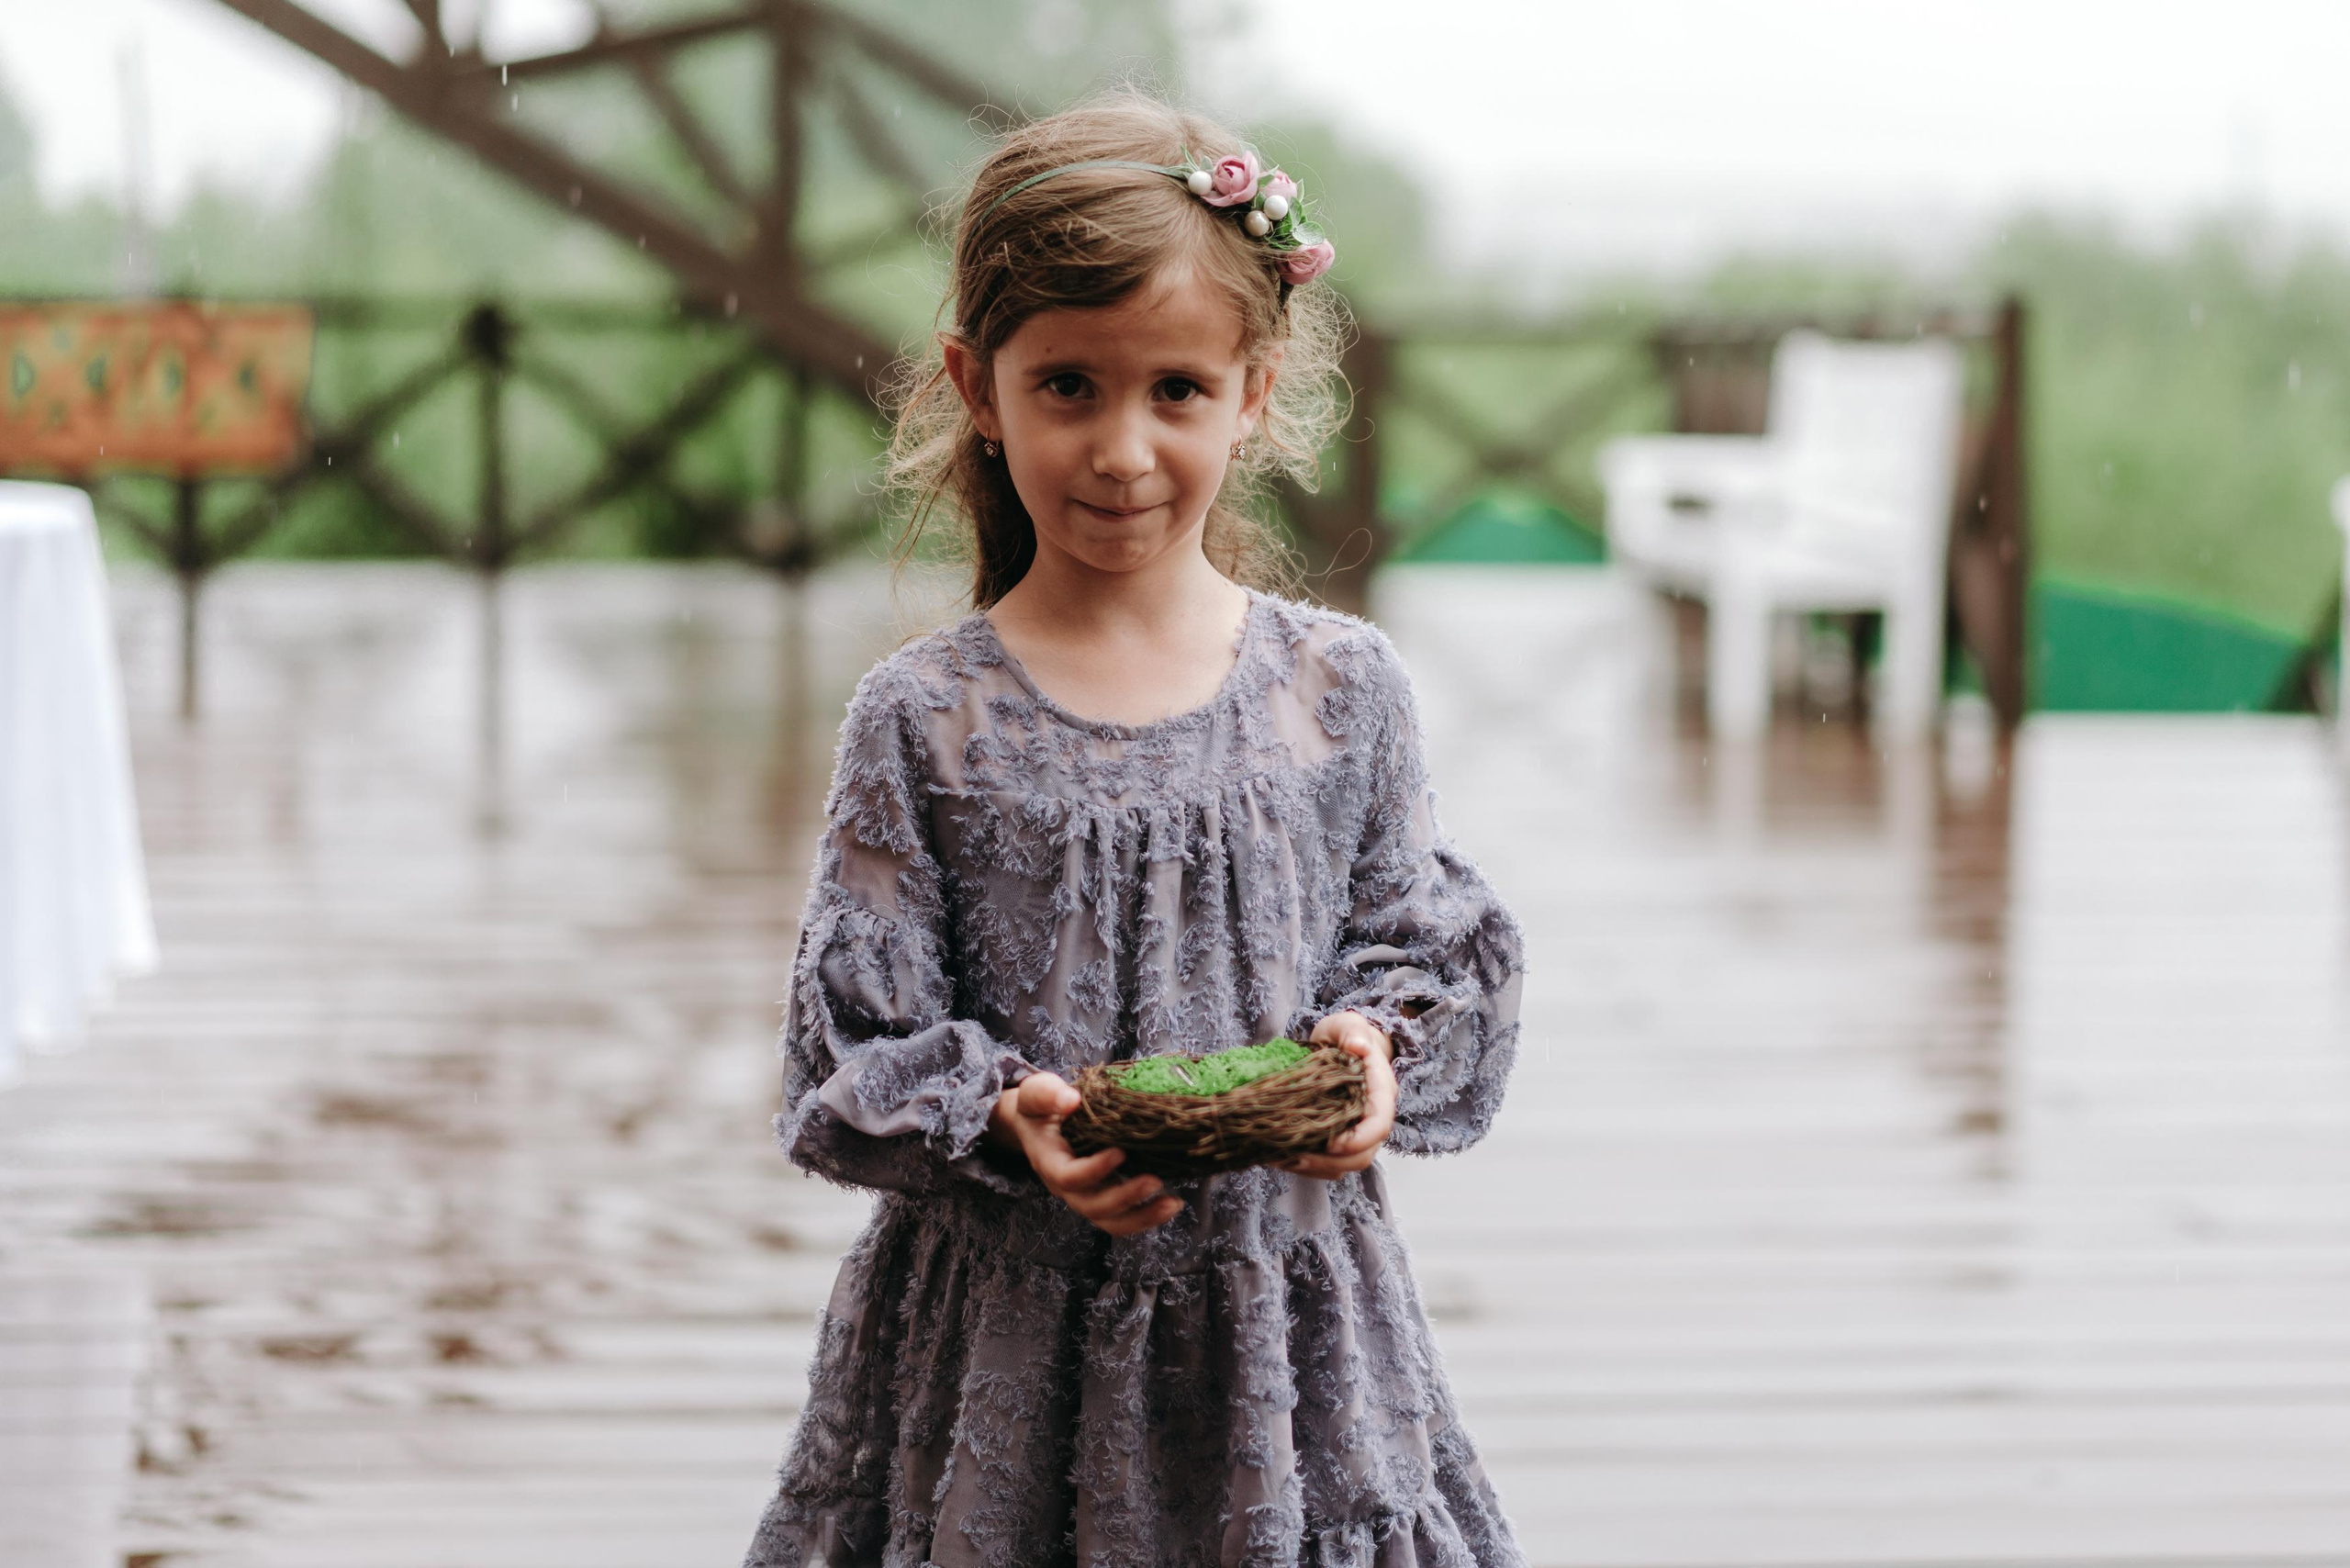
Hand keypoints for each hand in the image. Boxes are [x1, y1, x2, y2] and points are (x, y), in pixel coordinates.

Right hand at [984, 1071, 1184, 1235]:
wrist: (1038, 1125)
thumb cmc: (1040, 1108)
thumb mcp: (1037, 1094)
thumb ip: (1048, 1094)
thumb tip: (1071, 1099)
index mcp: (1048, 1161)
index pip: (1068, 1176)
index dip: (1094, 1170)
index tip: (1120, 1153)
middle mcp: (1066, 1187)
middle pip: (1092, 1206)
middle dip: (1125, 1198)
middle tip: (1155, 1181)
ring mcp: (1084, 1196)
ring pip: (1110, 1220)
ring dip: (1142, 1217)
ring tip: (1173, 1203)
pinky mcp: (1102, 1197)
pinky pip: (1121, 1218)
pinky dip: (1146, 1216)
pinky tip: (1171, 1203)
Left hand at [1276, 1011, 1397, 1179]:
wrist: (1344, 1046)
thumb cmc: (1346, 1035)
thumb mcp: (1347, 1024)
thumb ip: (1353, 1031)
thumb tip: (1358, 1045)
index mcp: (1380, 1092)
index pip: (1379, 1125)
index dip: (1359, 1139)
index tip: (1331, 1143)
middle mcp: (1372, 1117)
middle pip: (1362, 1155)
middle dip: (1329, 1162)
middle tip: (1294, 1157)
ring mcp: (1357, 1131)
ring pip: (1344, 1165)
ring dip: (1314, 1167)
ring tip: (1281, 1159)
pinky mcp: (1340, 1139)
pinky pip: (1329, 1164)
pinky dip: (1307, 1166)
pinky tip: (1281, 1157)